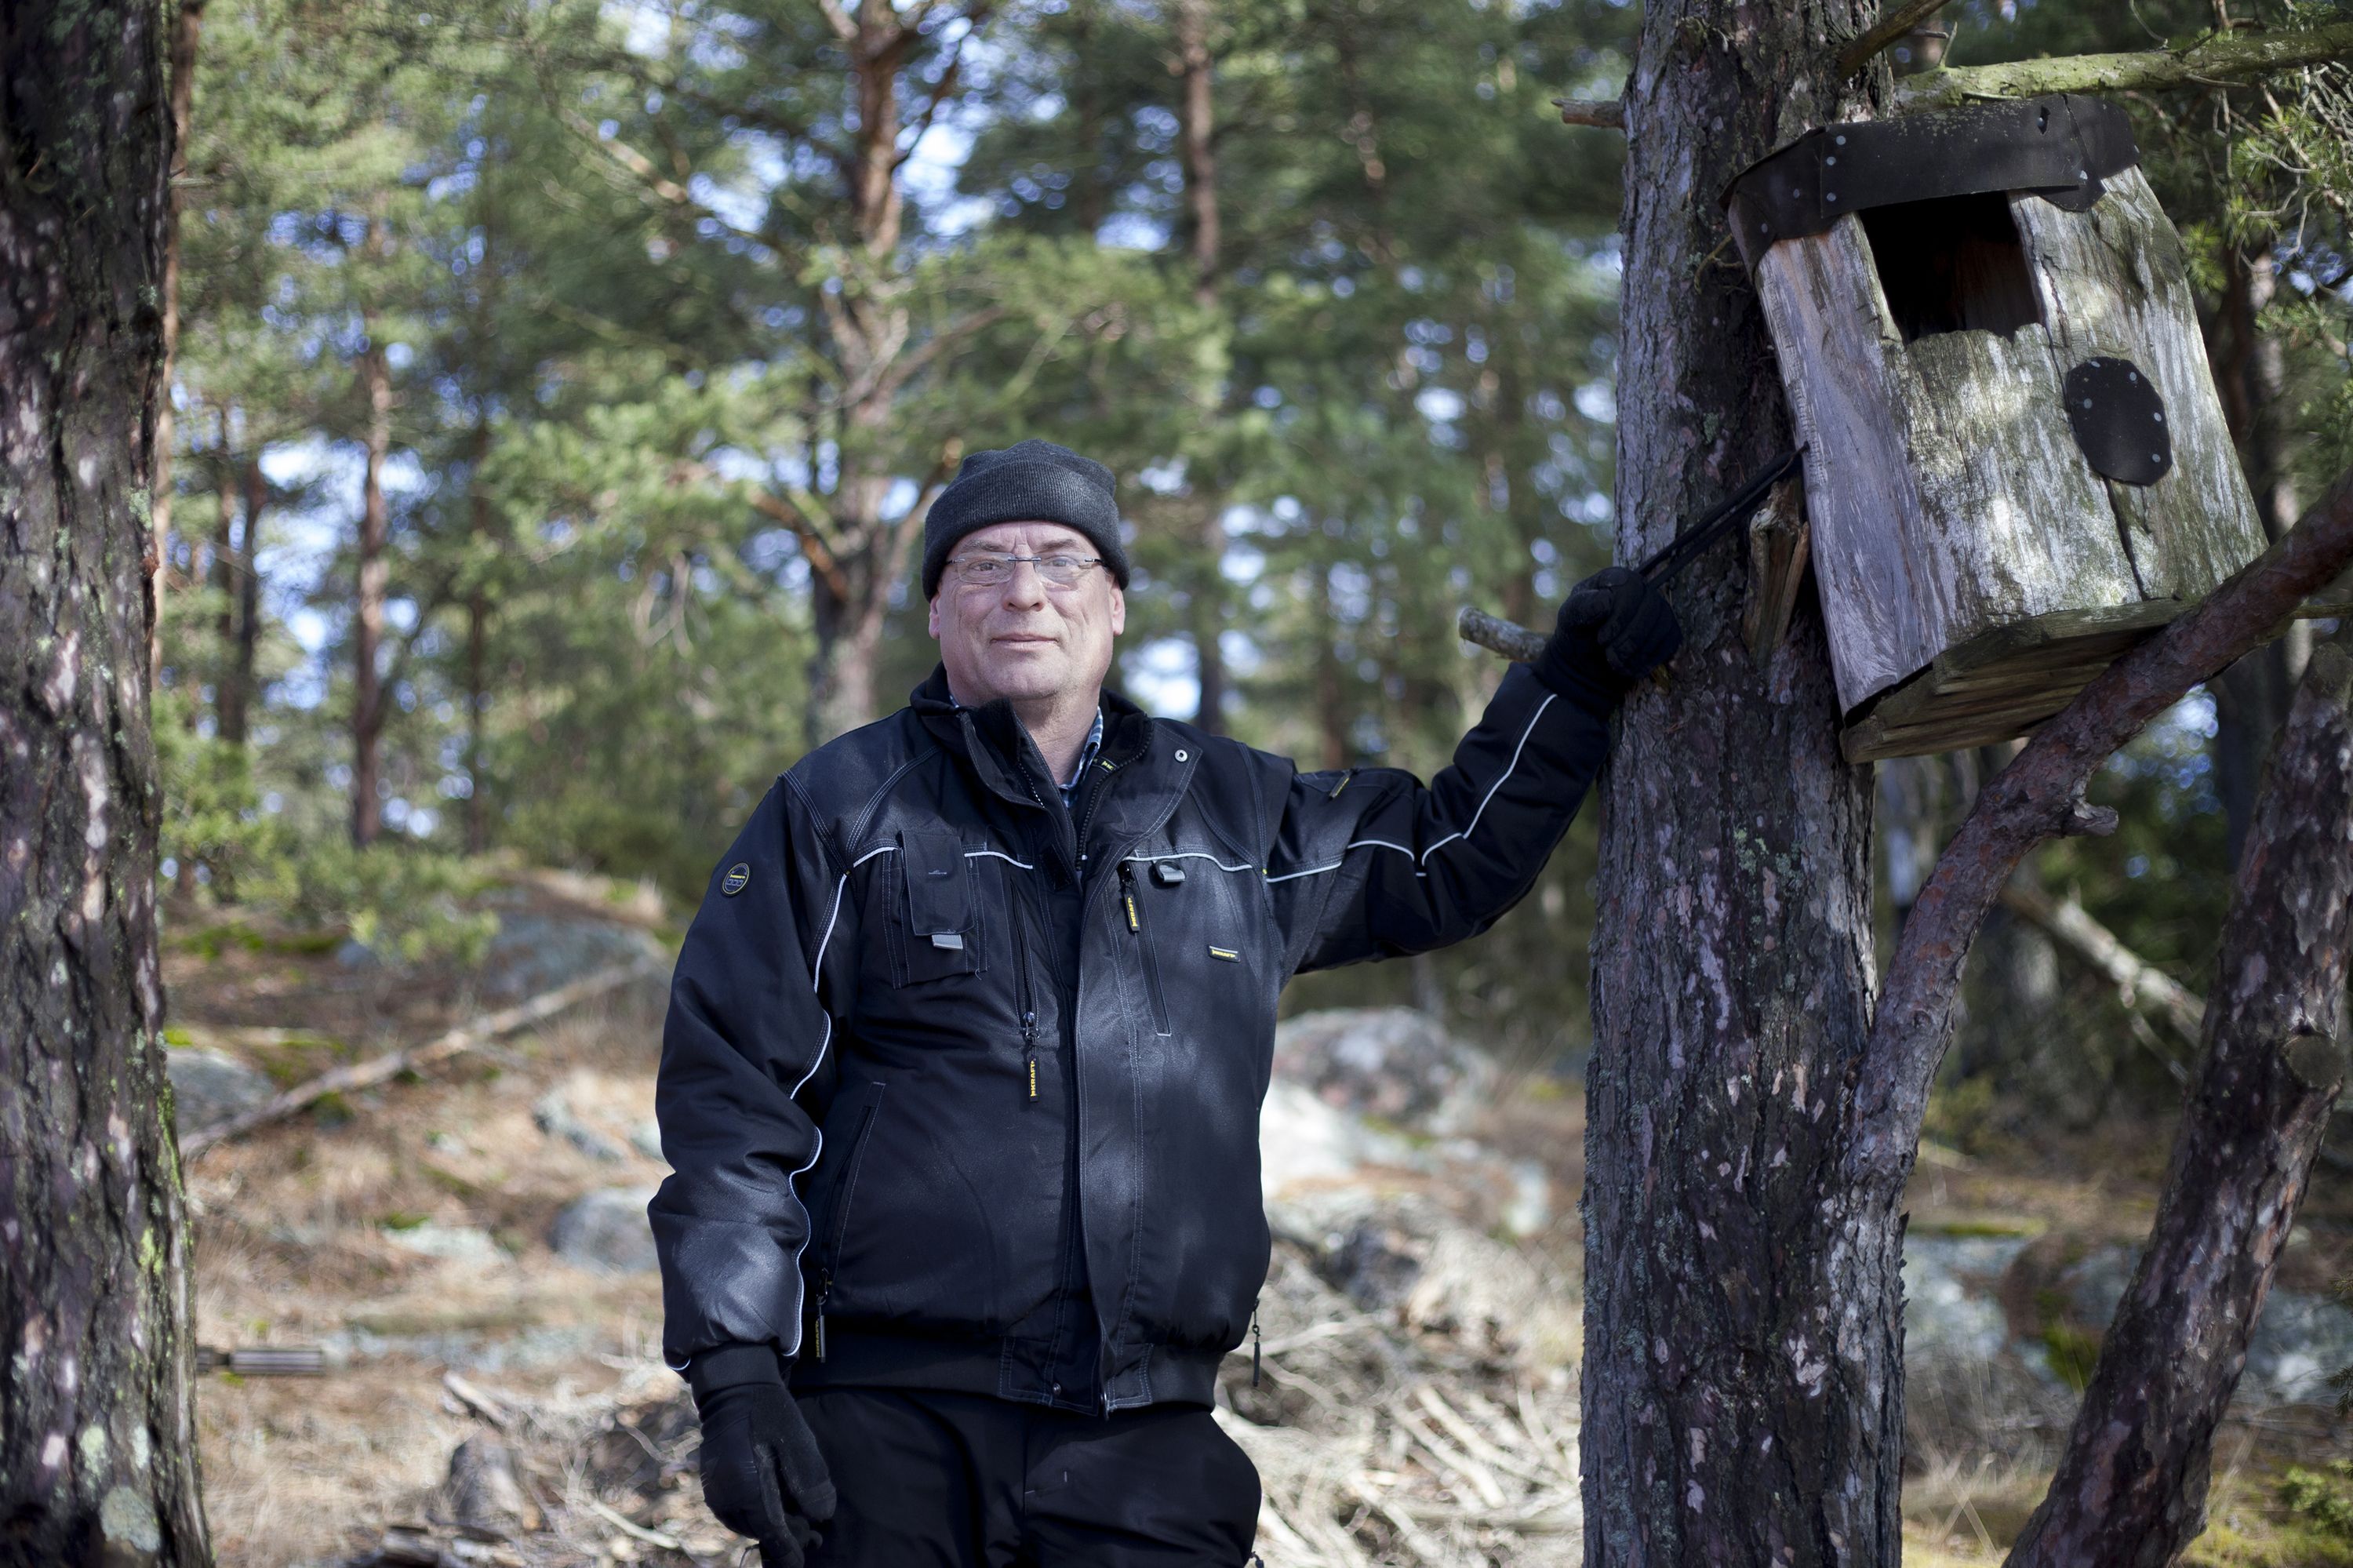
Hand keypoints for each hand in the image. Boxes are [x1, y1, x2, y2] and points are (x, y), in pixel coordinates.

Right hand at [694, 1379, 835, 1567]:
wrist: (734, 1389)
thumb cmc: (769, 1412)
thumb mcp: (797, 1440)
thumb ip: (810, 1480)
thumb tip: (821, 1518)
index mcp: (746, 1486)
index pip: (771, 1532)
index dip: (789, 1551)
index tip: (801, 1564)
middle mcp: (725, 1497)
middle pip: (760, 1532)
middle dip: (786, 1537)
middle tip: (814, 1536)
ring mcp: (716, 1493)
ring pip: (749, 1525)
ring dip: (772, 1526)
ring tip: (799, 1518)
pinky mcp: (714, 1488)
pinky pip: (738, 1514)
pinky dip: (758, 1515)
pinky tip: (776, 1503)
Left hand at [1547, 566, 1680, 689]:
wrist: (1586, 658)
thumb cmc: (1578, 631)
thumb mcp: (1570, 618)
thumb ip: (1582, 606)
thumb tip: (1606, 600)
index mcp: (1617, 579)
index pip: (1631, 587)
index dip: (1620, 616)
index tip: (1602, 639)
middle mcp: (1642, 589)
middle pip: (1651, 608)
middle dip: (1630, 639)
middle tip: (1611, 657)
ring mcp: (1657, 608)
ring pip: (1663, 625)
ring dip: (1640, 652)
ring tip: (1618, 665)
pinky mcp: (1667, 629)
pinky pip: (1672, 641)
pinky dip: (1653, 659)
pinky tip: (1633, 668)